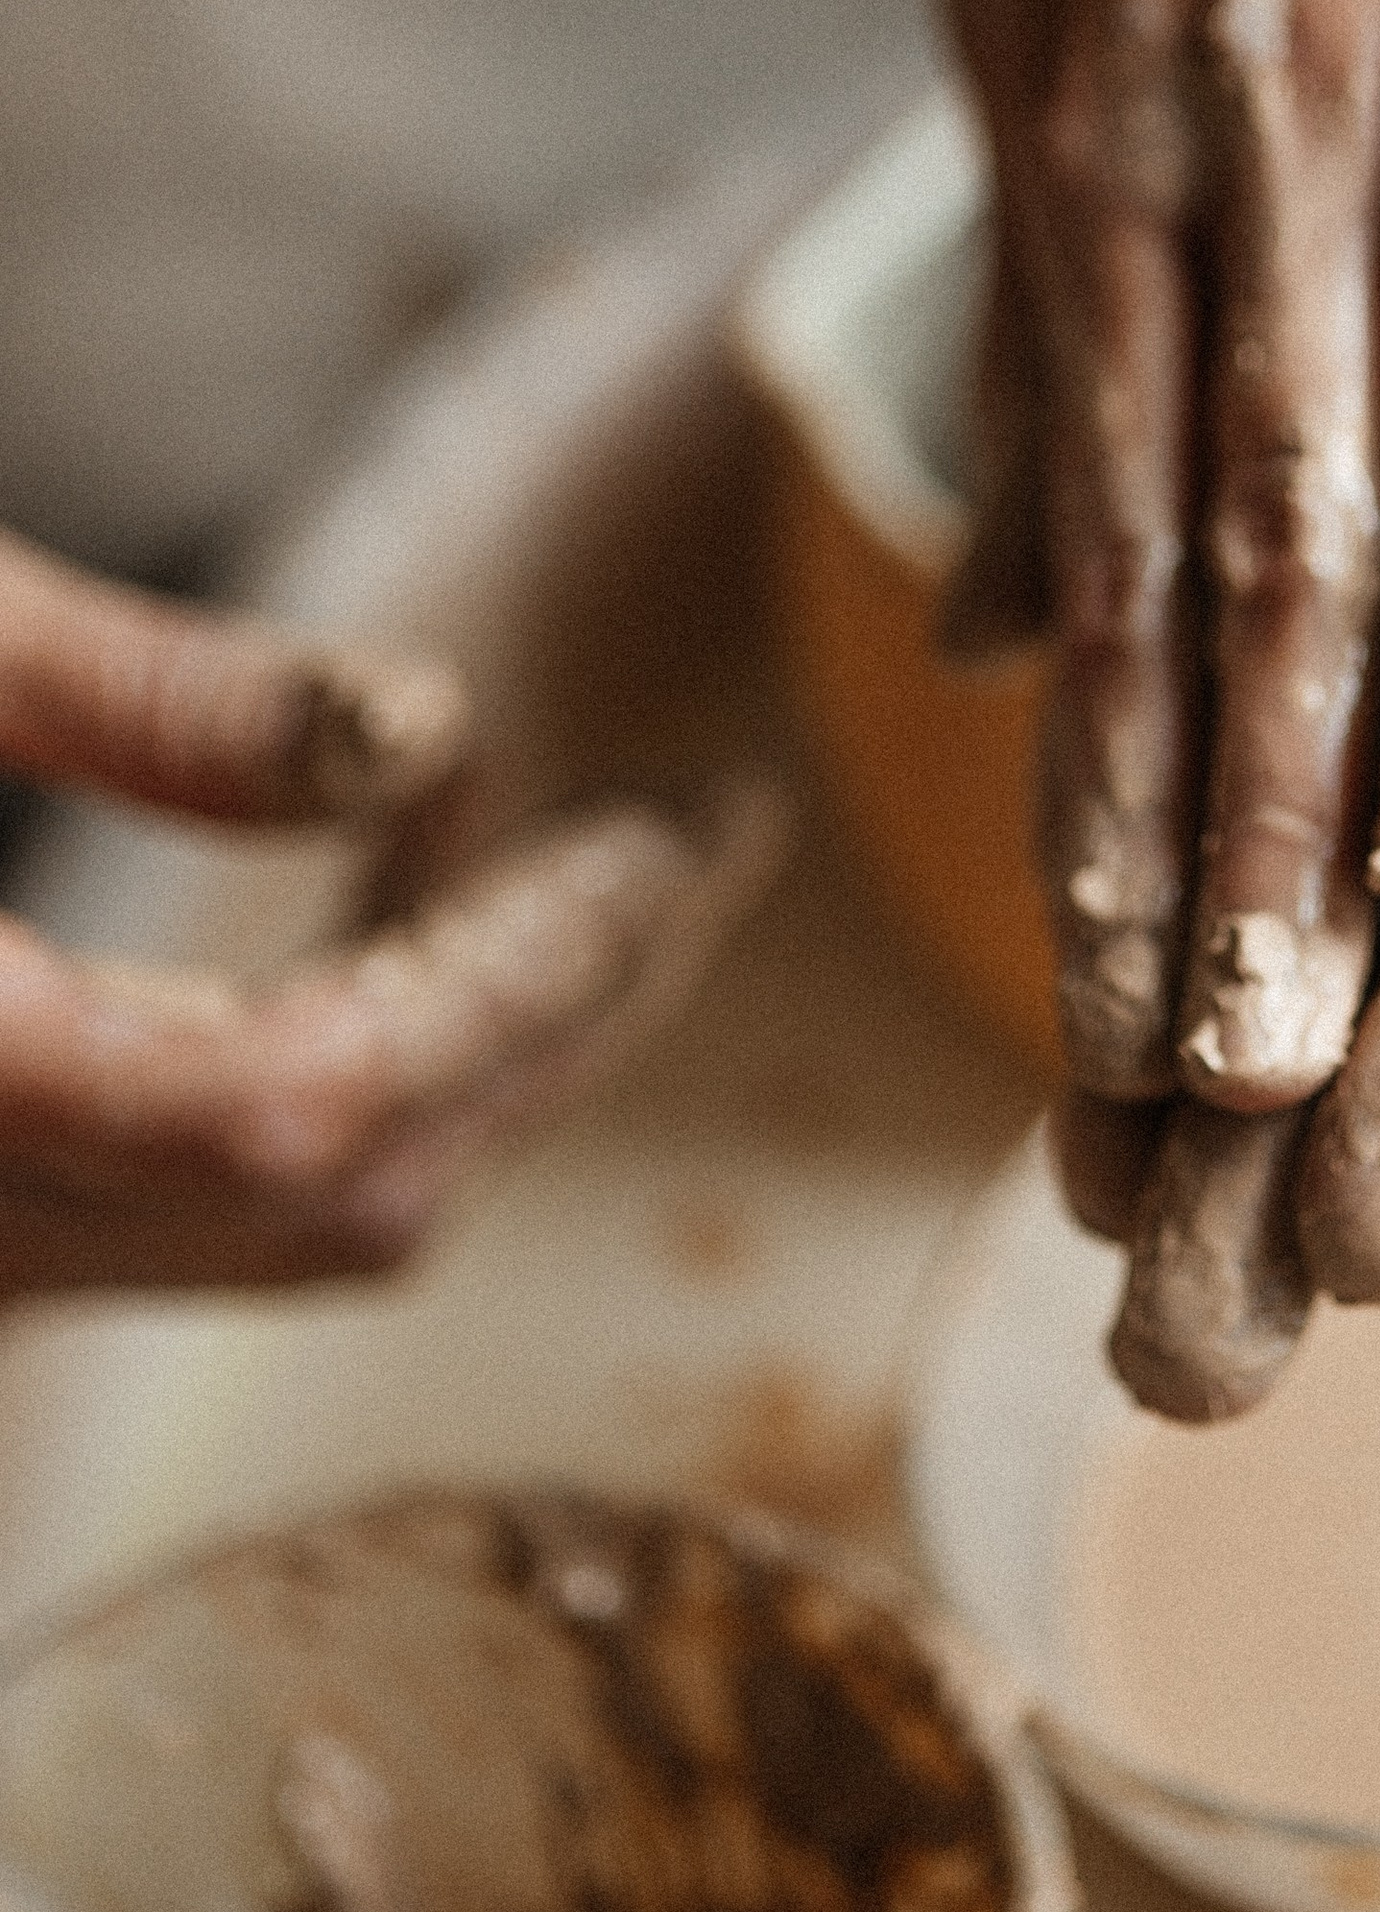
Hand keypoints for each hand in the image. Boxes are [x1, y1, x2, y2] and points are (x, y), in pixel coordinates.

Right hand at [0, 529, 780, 1289]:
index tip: (678, 835)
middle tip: (709, 830)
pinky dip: (347, 1043)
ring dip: (470, 1027)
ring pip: (291, 1210)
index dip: (521, 977)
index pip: (309, 1107)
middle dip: (560, 1002)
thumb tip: (423, 729)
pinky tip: (396, 862)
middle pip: (346, 1189)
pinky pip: (207, 1184)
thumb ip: (138, 701)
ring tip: (589, 832)